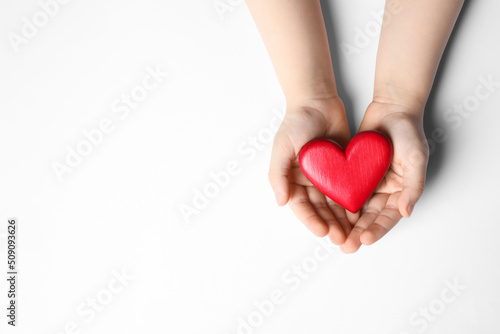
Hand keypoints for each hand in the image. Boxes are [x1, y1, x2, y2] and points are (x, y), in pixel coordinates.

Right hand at [270, 97, 356, 244]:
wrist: (318, 101)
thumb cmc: (296, 122)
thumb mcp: (282, 146)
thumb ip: (278, 174)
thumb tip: (280, 201)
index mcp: (292, 180)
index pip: (302, 206)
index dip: (311, 220)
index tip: (323, 231)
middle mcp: (309, 182)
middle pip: (320, 210)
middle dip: (330, 225)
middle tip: (342, 239)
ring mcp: (326, 177)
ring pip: (335, 205)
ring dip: (342, 220)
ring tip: (352, 234)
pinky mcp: (343, 171)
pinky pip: (348, 191)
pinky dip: (353, 204)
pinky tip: (361, 215)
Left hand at [341, 101, 428, 252]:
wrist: (391, 108)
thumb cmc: (408, 132)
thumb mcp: (416, 158)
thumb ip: (414, 186)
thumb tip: (406, 212)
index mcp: (401, 191)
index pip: (388, 216)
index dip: (377, 229)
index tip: (364, 239)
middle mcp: (385, 190)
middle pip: (370, 217)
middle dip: (358, 232)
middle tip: (346, 246)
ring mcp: (369, 182)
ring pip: (356, 208)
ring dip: (347, 224)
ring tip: (335, 237)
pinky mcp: (355, 173)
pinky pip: (345, 191)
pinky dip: (338, 203)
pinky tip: (328, 215)